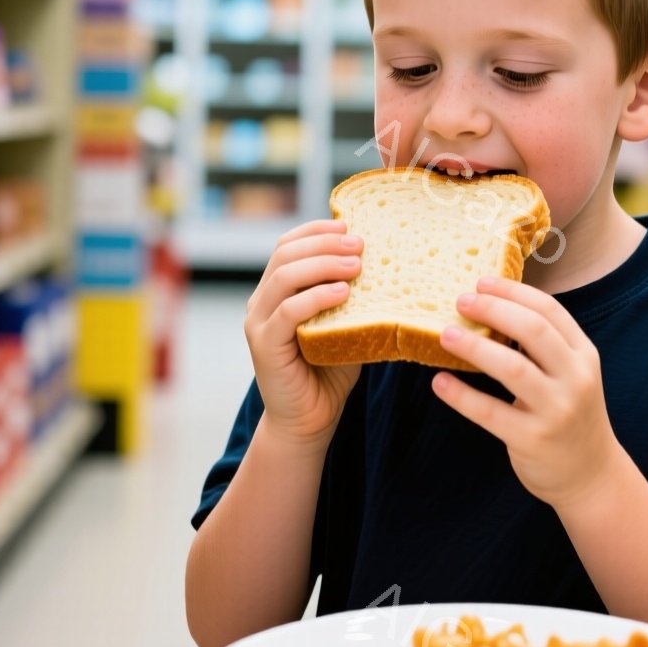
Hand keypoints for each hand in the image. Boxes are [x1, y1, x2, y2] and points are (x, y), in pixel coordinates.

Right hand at [244, 219, 364, 450]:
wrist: (308, 421)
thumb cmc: (330, 372)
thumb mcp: (344, 323)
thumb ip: (352, 296)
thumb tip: (388, 262)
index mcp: (276, 290)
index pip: (288, 244)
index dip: (316, 230)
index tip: (349, 225)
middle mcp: (262, 301)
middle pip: (285, 253)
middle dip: (324, 242)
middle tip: (360, 243)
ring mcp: (259, 322)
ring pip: (284, 276)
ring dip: (323, 264)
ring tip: (356, 265)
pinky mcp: (264, 345)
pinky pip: (288, 312)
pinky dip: (316, 297)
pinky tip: (343, 293)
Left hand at [431, 276, 628, 510]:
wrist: (590, 476)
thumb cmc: (570, 416)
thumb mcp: (570, 375)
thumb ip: (543, 347)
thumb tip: (490, 309)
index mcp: (584, 355)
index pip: (550, 310)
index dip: (513, 292)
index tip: (482, 282)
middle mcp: (575, 379)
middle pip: (533, 330)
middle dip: (493, 309)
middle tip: (460, 301)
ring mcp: (556, 410)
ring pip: (512, 368)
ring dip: (474, 347)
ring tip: (445, 334)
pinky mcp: (533, 439)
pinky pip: (490, 412)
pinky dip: (461, 395)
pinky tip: (439, 382)